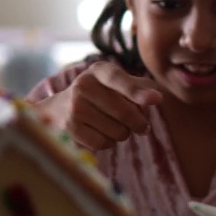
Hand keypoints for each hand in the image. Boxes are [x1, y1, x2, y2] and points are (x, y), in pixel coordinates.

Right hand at [32, 61, 161, 151]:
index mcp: (99, 71)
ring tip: (113, 126)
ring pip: (117, 131)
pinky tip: (100, 133)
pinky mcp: (70, 128)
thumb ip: (139, 86)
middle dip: (139, 123)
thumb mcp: (115, 83)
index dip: (137, 91)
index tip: (156, 99)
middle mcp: (83, 85)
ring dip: (123, 134)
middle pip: (125, 112)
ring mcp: (75, 107)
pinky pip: (103, 143)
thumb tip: (157, 97)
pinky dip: (108, 143)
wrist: (57, 109)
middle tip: (142, 126)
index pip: (119, 80)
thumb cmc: (98, 95)